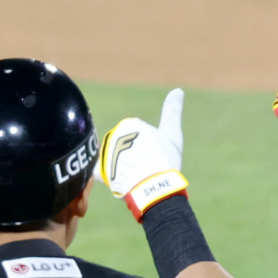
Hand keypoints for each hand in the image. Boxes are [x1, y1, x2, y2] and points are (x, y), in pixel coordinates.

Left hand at [97, 89, 188, 221]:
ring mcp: (105, 153)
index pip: (140, 138)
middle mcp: (114, 135)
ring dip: (124, 169)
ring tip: (136, 178)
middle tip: (147, 169)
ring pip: (116, 161)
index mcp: (131, 125)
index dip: (151, 150)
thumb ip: (172, 111)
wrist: (154, 187)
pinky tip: (120, 183)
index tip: (156, 158)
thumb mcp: (172, 133)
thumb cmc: (165, 159)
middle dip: (135, 159)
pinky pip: (101, 173)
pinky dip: (109, 178)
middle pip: (126, 149)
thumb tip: (178, 90)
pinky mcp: (99, 170)